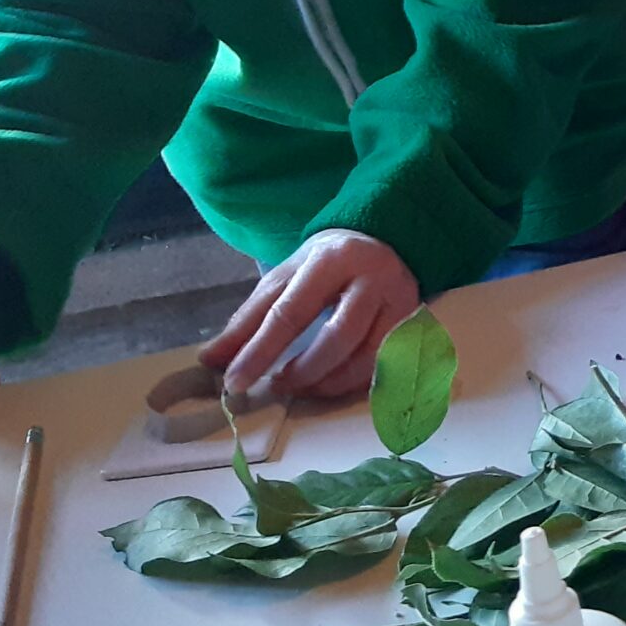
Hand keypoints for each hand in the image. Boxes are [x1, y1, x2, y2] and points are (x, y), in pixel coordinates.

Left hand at [198, 230, 419, 402]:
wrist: (387, 240)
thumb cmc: (326, 263)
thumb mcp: (285, 277)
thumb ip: (249, 318)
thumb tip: (211, 360)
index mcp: (330, 259)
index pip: (291, 311)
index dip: (260, 351)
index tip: (235, 382)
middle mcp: (371, 278)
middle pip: (337, 337)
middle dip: (301, 371)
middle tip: (275, 386)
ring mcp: (400, 301)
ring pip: (367, 356)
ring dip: (328, 381)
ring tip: (301, 386)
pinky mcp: (414, 323)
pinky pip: (386, 365)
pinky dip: (354, 382)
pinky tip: (332, 383)